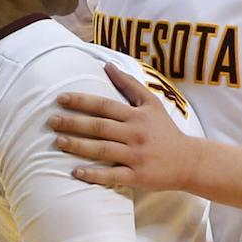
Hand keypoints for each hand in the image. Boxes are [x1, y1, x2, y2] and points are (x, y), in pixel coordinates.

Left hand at [50, 64, 199, 191]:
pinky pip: (112, 175)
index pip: (104, 106)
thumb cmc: (166, 132)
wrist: (190, 162)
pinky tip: (76, 172)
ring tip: (58, 141)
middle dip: (73, 122)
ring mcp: (136, 156)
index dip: (81, 101)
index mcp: (136, 116)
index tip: (60, 99)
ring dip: (78, 146)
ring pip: (102, 150)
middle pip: (99, 127)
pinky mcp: (137, 176)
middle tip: (51, 121)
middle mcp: (135, 135)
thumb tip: (107, 64)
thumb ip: (129, 84)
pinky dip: (94, 174)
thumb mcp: (152, 104)